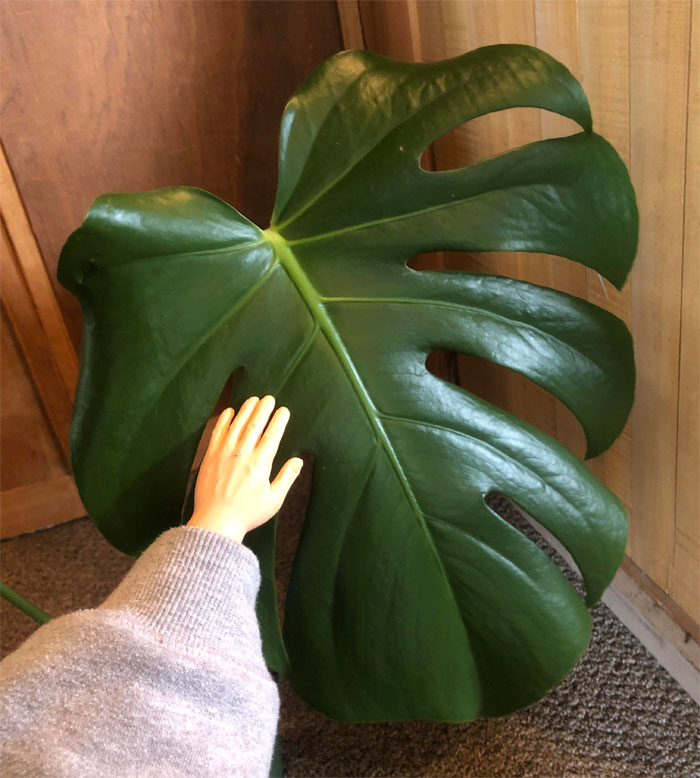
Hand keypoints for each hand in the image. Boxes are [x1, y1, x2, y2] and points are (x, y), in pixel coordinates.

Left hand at [187, 395, 302, 542]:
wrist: (215, 522)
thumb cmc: (247, 514)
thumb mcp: (273, 500)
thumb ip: (286, 478)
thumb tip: (299, 460)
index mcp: (260, 464)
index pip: (272, 435)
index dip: (279, 420)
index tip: (284, 410)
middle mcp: (242, 454)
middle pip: (254, 425)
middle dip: (263, 409)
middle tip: (270, 398)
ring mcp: (224, 454)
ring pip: (236, 425)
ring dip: (245, 410)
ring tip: (253, 399)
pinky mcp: (210, 457)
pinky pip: (217, 433)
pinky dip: (223, 420)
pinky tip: (229, 411)